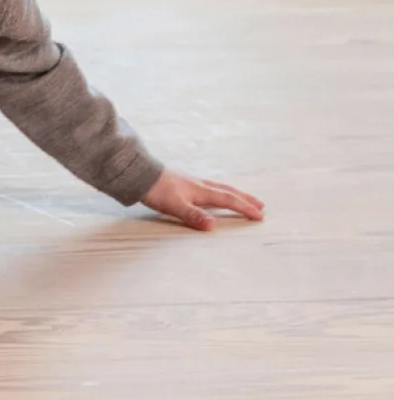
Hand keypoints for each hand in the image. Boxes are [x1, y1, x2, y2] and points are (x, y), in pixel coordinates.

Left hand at [142, 169, 263, 230]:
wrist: (139, 173)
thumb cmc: (156, 190)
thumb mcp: (175, 206)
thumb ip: (193, 216)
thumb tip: (213, 226)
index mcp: (201, 191)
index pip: (228, 199)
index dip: (244, 208)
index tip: (260, 215)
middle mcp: (199, 185)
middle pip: (228, 191)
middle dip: (245, 199)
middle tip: (260, 205)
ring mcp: (192, 182)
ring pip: (219, 188)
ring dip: (234, 194)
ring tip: (243, 198)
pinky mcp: (184, 182)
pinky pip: (209, 187)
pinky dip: (219, 191)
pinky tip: (213, 194)